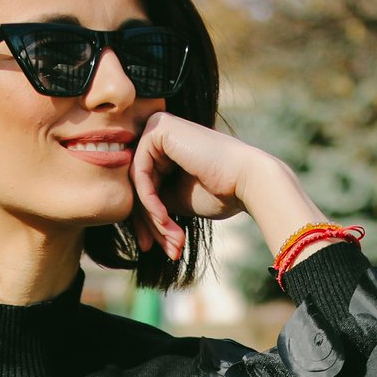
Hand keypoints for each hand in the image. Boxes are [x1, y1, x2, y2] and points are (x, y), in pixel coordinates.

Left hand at [127, 111, 283, 259]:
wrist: (248, 182)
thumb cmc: (220, 192)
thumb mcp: (176, 200)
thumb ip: (152, 201)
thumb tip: (128, 216)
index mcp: (164, 147)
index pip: (142, 187)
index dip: (146, 221)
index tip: (153, 247)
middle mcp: (158, 132)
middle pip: (137, 186)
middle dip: (149, 223)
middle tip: (160, 249)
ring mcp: (156, 127)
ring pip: (137, 184)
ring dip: (153, 218)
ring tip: (171, 240)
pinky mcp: (158, 129)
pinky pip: (141, 174)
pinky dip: (150, 201)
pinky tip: (164, 219)